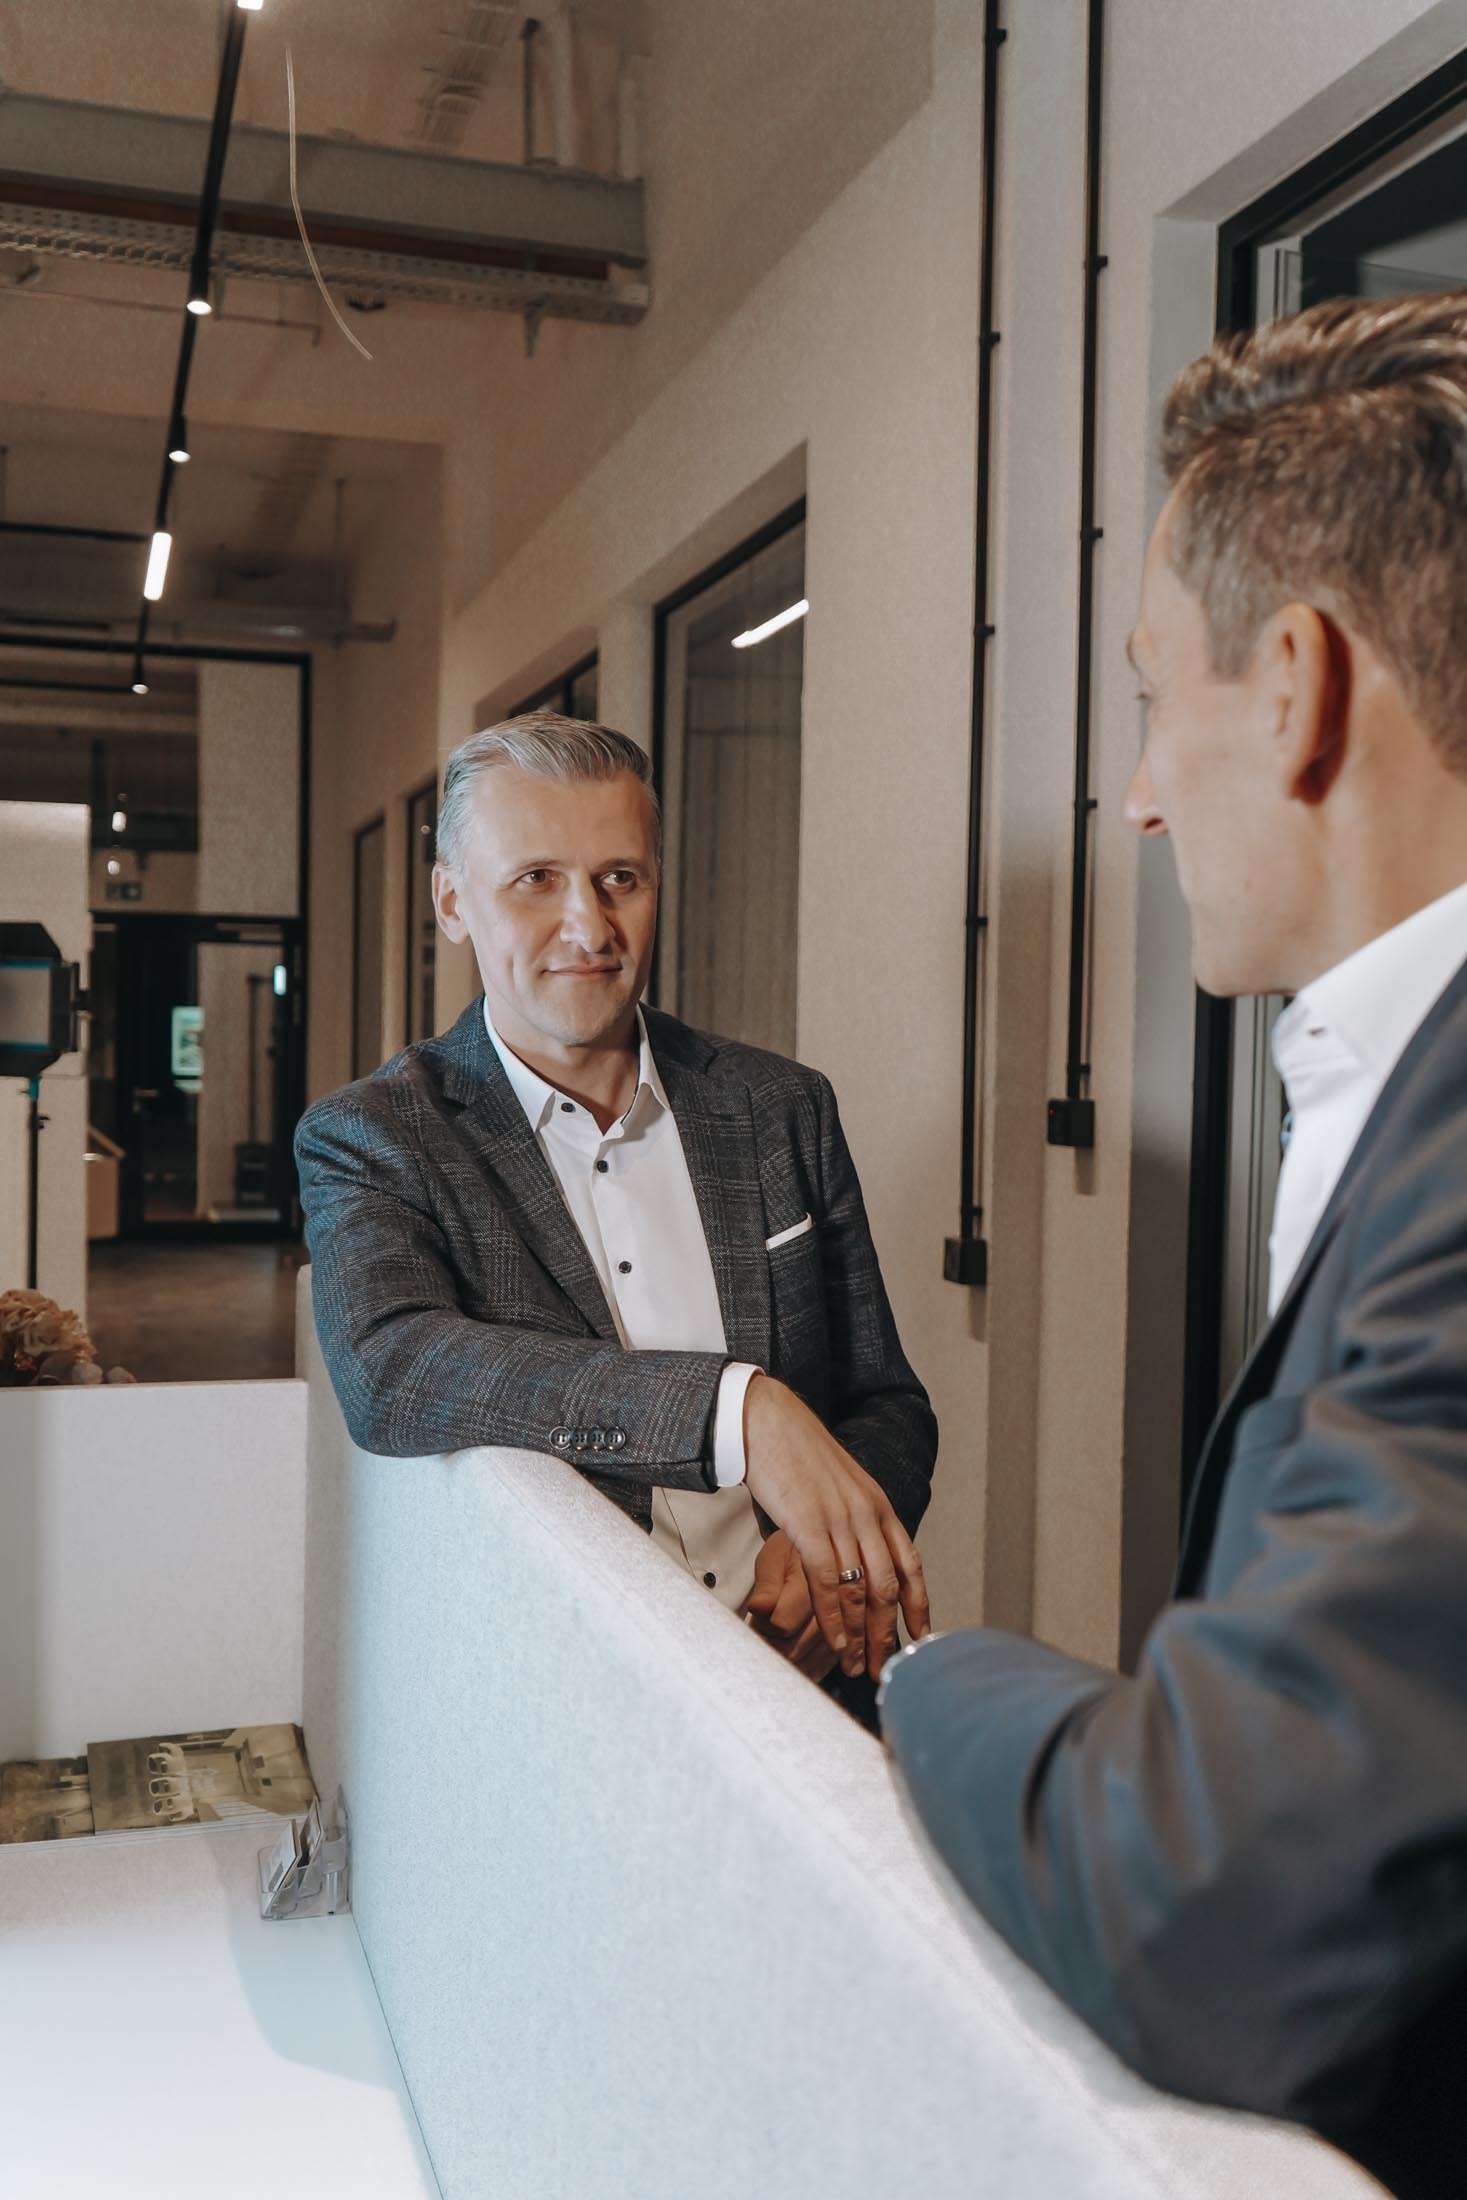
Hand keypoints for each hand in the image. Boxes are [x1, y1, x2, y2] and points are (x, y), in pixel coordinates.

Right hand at [741, 1375, 930, 1679]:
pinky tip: (835, 1640)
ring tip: (857, 1667)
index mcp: (878, 1505)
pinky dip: (834, 1617)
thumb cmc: (795, 1453)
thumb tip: (853, 1551)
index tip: (921, 1639)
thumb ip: (851, 1516)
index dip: (919, 1606)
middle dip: (889, 1635)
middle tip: (885, 1670)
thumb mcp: (837, 1485)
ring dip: (861, 1636)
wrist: (766, 1420)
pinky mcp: (810, 1526)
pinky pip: (829, 1582)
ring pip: (861, 1591)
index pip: (911, 1565)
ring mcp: (841, 1521)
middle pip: (889, 1588)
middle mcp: (867, 1515)